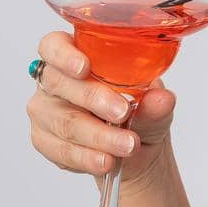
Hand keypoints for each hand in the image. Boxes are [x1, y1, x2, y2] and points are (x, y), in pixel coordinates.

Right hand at [26, 31, 178, 192]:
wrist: (133, 149)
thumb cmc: (138, 112)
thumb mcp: (153, 106)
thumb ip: (155, 104)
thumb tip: (163, 99)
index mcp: (75, 54)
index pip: (53, 45)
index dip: (63, 55)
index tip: (84, 67)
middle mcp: (53, 79)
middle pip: (59, 83)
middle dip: (93, 99)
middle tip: (122, 113)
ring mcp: (44, 110)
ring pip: (64, 122)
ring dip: (98, 136)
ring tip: (127, 146)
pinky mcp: (44, 140)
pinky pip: (61, 150)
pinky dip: (87, 158)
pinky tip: (106, 161)